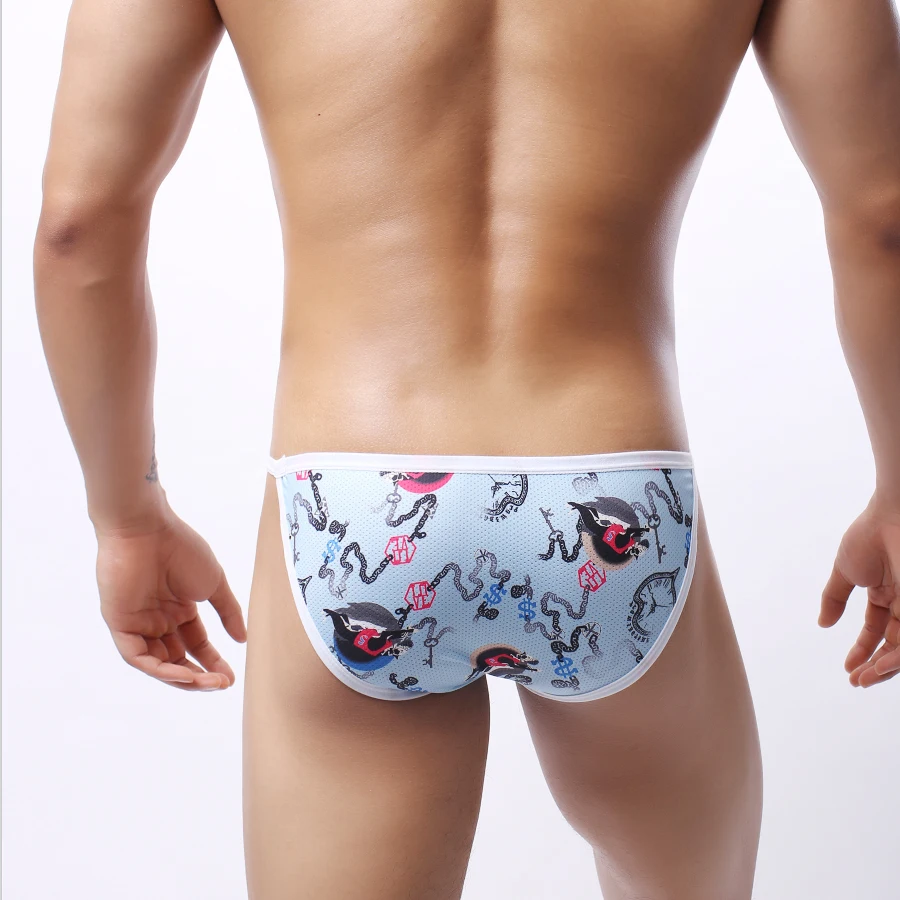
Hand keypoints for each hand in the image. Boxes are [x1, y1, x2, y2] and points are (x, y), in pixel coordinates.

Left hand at [95, 504, 246, 690]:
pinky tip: (185, 674)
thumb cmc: (182, 548)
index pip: (195, 643)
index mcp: (178, 608)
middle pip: (178, 658)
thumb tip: (242, 639)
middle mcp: (157, 619)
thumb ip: (228, 611)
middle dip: (200, 674)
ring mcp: (138, 623)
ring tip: (208, 683)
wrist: (147, 529)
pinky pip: (138, 657)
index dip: (212, 661)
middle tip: (222, 684)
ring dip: (183, 677)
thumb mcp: (214, 583)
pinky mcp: (120, 625)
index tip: (231, 677)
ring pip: (158, 663)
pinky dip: (160, 669)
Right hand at [820, 496, 899, 686]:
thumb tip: (823, 624)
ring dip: (884, 668)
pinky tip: (878, 666)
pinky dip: (895, 658)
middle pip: (891, 645)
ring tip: (864, 678)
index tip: (848, 668)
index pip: (876, 630)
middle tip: (857, 680)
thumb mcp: (844, 572)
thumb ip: (834, 598)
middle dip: (874, 666)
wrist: (893, 518)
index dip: (863, 650)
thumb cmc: (870, 536)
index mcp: (885, 593)